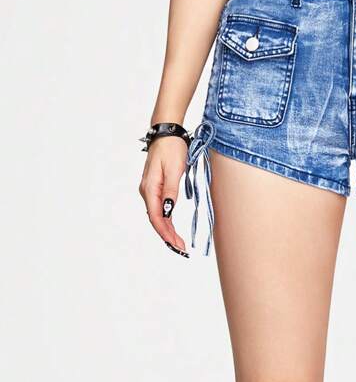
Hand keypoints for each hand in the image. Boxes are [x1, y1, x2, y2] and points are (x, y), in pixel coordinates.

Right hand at [139, 137, 188, 255]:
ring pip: (158, 216)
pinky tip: (173, 229)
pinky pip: (160, 209)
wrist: (167, 132)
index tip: (177, 245)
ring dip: (168, 231)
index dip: (166, 233)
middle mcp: (147, 191)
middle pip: (157, 220)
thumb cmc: (171, 148)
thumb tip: (168, 211)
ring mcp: (150, 190)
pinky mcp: (156, 188)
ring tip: (179, 244)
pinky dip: (167, 221)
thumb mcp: (174, 169)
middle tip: (182, 250)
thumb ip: (170, 191)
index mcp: (150, 188)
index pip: (157, 217)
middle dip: (168, 236)